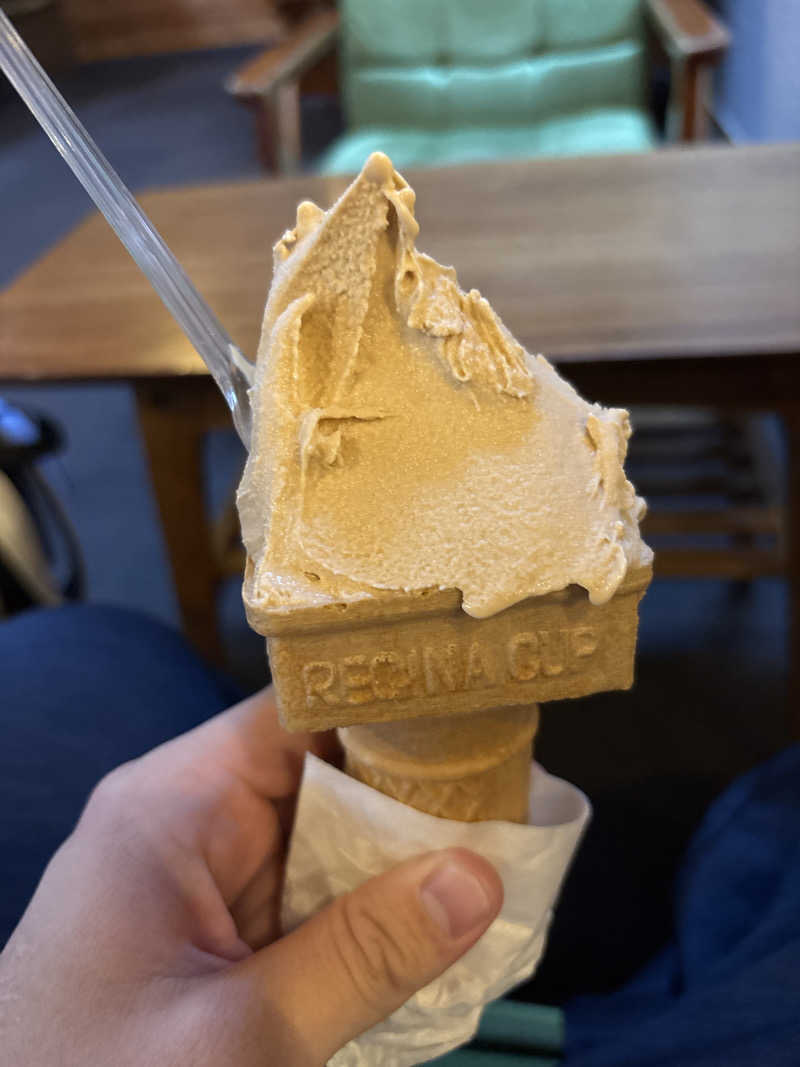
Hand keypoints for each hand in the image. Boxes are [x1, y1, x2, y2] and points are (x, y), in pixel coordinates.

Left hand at [0, 688, 502, 1065]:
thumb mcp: (237, 1038)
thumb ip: (362, 957)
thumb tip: (482, 876)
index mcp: (174, 804)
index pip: (299, 711)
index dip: (392, 705)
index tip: (484, 715)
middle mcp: (188, 820)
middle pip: (322, 773)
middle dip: (413, 791)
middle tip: (517, 800)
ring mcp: (200, 878)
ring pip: (323, 839)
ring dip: (398, 859)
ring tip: (504, 853)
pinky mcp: (211, 932)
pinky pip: (305, 897)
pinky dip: (364, 913)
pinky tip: (433, 927)